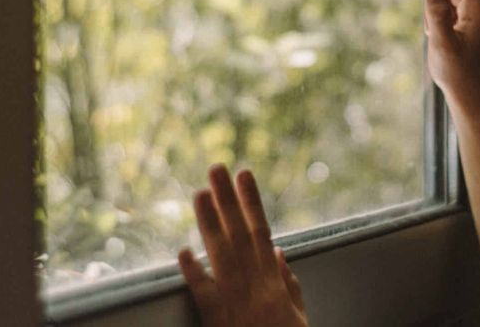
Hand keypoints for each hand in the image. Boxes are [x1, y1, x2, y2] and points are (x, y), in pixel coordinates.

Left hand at [178, 165, 307, 326]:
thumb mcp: (297, 314)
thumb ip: (289, 283)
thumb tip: (280, 252)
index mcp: (273, 280)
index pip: (260, 230)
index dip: (251, 201)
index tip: (244, 174)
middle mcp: (253, 283)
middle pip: (238, 233)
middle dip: (227, 198)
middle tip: (215, 168)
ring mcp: (234, 300)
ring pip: (220, 253)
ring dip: (209, 222)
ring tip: (199, 192)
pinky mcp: (217, 319)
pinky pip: (203, 293)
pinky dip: (193, 272)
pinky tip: (182, 251)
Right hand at [415, 0, 479, 107]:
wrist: (472, 95)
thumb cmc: (458, 73)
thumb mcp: (441, 43)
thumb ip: (436, 13)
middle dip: (436, 1)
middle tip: (433, 30)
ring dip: (437, 11)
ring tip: (438, 38)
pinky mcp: (474, 20)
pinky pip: (453, 7)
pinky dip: (442, 18)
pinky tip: (443, 39)